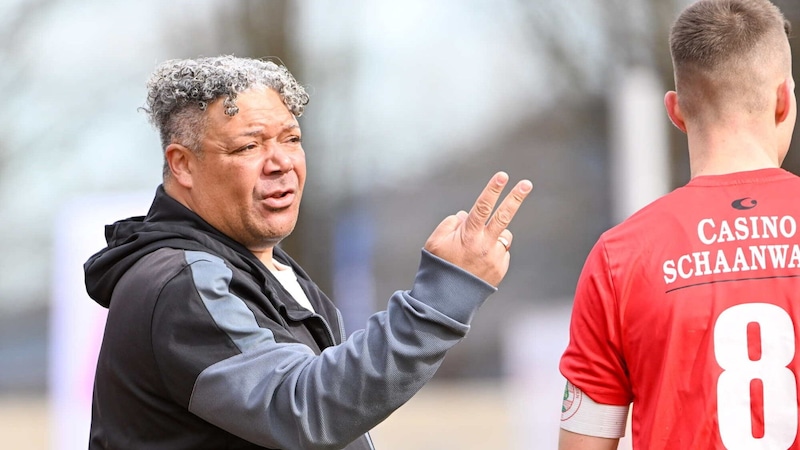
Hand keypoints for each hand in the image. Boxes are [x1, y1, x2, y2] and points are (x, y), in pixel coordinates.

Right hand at [424, 171, 531, 285]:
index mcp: (468, 235)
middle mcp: (485, 245)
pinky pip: (501, 251)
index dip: (492, 190)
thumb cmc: (439, 267)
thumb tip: (467, 214)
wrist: (448, 300)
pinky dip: (493, 251)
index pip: (483, 207)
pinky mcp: (501, 268)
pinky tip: (479, 262)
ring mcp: (496, 257)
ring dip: (495, 234)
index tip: (502, 176)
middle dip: (516, 198)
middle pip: (504, 216)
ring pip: (503, 235)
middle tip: (527, 183)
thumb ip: (451, 223)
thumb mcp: (435, 242)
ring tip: (477, 248)